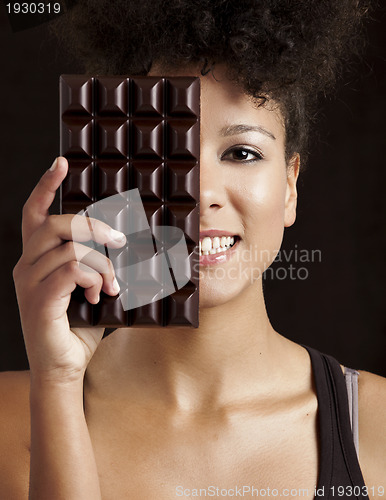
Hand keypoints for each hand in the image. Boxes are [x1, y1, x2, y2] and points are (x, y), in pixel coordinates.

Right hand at [13, 157, 125, 382]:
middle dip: (93, 227)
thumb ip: (99, 263)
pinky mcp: (39, 301)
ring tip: (110, 287)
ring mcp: (29, 284)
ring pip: (70, 249)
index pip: (34, 213)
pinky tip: (98, 295)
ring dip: (101, 265)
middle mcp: (26, 266)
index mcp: (36, 259)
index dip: (46, 186)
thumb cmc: (80, 326)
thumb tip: (128, 243)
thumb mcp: (91, 287)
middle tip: (120, 241)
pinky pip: (70, 271)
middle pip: (56, 224)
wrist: (65, 368)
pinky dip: (92, 279)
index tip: (61, 163)